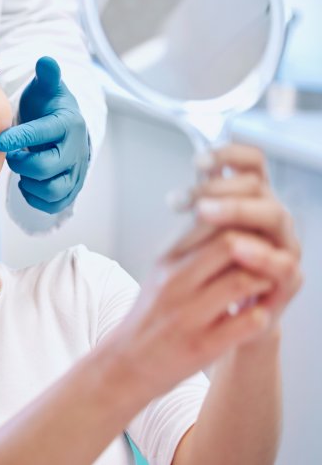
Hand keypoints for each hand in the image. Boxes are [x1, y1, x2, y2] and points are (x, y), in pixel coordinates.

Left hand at [0, 56, 89, 214]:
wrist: (65, 128)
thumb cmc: (49, 107)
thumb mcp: (47, 89)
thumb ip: (46, 76)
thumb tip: (45, 60)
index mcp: (67, 124)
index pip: (45, 133)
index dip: (21, 138)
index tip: (1, 140)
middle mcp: (75, 150)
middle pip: (47, 166)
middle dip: (22, 162)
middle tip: (12, 155)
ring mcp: (75, 172)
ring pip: (53, 189)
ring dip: (30, 182)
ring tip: (21, 168)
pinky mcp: (70, 188)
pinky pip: (54, 203)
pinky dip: (37, 198)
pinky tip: (27, 183)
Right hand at [106, 144, 301, 398]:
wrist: (126, 363)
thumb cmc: (152, 315)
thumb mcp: (162, 273)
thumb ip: (191, 248)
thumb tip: (227, 220)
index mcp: (166, 261)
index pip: (210, 221)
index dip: (240, 224)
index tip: (252, 236)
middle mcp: (174, 283)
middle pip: (230, 244)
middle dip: (258, 249)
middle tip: (266, 260)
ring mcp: (188, 315)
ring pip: (243, 281)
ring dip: (264, 282)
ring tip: (262, 288)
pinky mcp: (203, 346)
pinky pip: (249, 322)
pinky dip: (261, 316)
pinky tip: (255, 316)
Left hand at [180, 144, 302, 338]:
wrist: (222, 317)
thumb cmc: (209, 270)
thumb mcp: (197, 234)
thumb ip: (198, 207)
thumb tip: (184, 185)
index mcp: (251, 199)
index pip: (251, 162)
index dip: (229, 154)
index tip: (197, 161)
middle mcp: (270, 216)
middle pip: (257, 186)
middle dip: (219, 187)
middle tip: (189, 199)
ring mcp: (283, 245)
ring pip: (273, 215)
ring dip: (238, 210)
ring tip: (205, 213)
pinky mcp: (289, 278)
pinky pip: (284, 261)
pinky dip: (261, 253)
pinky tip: (237, 248)